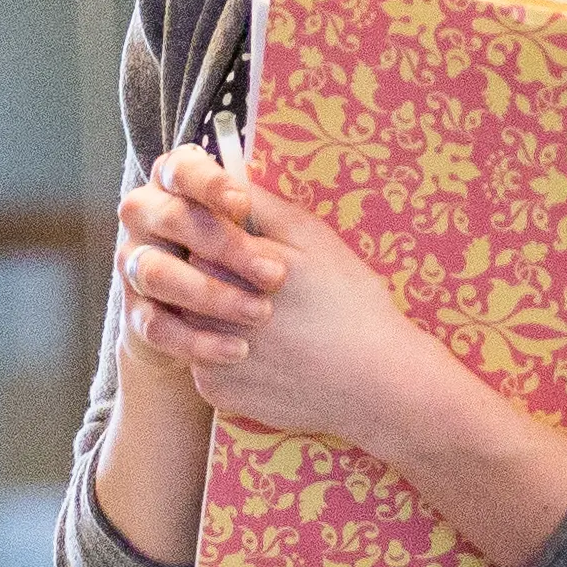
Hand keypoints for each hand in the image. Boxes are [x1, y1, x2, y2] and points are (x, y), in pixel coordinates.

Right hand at [113, 145, 276, 380]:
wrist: (232, 323)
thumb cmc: (255, 261)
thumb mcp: (267, 231)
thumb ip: (257, 211)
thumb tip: (253, 195)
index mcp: (176, 186)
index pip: (180, 169)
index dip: (207, 183)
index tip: (242, 205)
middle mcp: (146, 219)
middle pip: (168, 218)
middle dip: (222, 244)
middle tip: (274, 275)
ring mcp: (135, 265)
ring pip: (157, 273)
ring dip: (211, 294)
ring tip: (260, 314)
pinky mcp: (136, 312)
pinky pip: (156, 326)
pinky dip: (197, 340)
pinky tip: (237, 350)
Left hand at [120, 149, 441, 454]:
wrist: (378, 384)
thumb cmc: (350, 302)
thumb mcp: (310, 238)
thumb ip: (257, 203)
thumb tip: (221, 175)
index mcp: (220, 266)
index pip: (194, 240)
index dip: (225, 245)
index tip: (261, 260)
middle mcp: (201, 312)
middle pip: (188, 284)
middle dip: (219, 284)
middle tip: (270, 297)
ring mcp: (204, 356)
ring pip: (194, 326)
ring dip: (220, 321)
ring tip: (275, 326)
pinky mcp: (214, 391)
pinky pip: (209, 366)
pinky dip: (233, 361)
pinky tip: (274, 358)